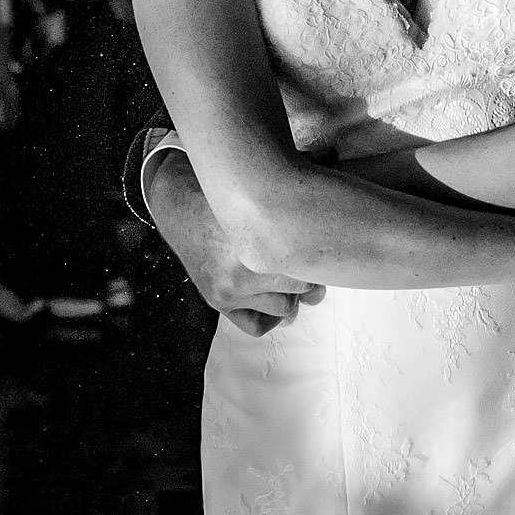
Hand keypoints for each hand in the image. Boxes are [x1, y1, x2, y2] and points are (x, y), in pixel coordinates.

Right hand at [149, 148, 322, 335]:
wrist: (178, 201)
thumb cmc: (228, 192)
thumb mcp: (268, 188)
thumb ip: (302, 202)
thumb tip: (336, 201)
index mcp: (265, 235)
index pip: (313, 263)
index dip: (321, 256)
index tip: (321, 251)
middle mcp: (249, 266)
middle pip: (303, 286)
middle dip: (309, 275)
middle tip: (306, 263)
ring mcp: (231, 287)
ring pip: (285, 307)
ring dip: (290, 293)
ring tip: (286, 275)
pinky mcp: (218, 299)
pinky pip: (257, 325)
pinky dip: (271, 317)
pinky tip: (273, 299)